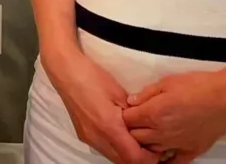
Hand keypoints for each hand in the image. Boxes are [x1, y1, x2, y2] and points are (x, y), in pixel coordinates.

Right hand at [43, 51, 159, 163]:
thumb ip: (134, 116)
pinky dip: (116, 147)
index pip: (134, 158)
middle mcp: (97, 138)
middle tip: (152, 145)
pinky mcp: (83, 134)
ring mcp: (88, 138)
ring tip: (138, 139)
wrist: (65, 71)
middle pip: (124, 162)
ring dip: (127, 154)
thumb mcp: (120, 94)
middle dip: (140, 158)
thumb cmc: (93, 77)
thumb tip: (146, 128)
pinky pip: (104, 149)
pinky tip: (121, 133)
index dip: (151, 158)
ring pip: (113, 157)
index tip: (160, 149)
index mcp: (109, 127)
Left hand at [123, 70, 225, 162]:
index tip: (128, 109)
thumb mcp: (167, 82)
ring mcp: (177, 144)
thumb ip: (146, 93)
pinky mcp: (192, 151)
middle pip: (135, 137)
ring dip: (146, 143)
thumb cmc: (199, 86)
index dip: (125, 114)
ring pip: (151, 150)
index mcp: (153, 113)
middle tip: (137, 121)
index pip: (127, 120)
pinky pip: (174, 162)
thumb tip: (131, 102)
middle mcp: (162, 133)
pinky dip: (165, 160)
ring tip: (149, 134)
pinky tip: (162, 155)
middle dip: (132, 129)